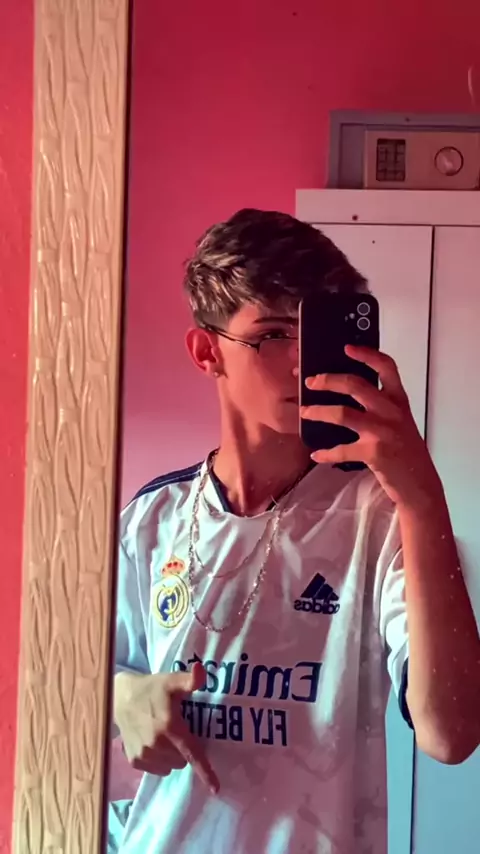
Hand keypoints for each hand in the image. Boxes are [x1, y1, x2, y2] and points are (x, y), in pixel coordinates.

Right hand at [114, 662, 218, 792]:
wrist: (121, 698)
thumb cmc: (151, 689)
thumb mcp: (171, 681)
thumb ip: (189, 680)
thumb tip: (202, 671)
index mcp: (170, 727)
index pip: (192, 754)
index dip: (205, 772)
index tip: (216, 789)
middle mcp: (157, 745)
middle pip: (182, 760)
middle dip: (183, 749)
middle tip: (177, 731)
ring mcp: (144, 755)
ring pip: (170, 766)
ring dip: (172, 756)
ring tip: (164, 736)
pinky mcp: (134, 760)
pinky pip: (156, 769)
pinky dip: (159, 760)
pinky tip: (153, 743)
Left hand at [300, 345, 440, 507]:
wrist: (418, 482)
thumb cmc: (404, 450)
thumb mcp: (398, 421)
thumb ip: (380, 405)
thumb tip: (345, 390)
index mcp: (398, 400)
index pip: (387, 367)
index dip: (367, 354)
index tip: (347, 347)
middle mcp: (391, 412)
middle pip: (356, 385)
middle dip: (328, 380)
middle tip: (311, 381)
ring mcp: (382, 431)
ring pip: (342, 413)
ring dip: (318, 411)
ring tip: (304, 412)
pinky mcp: (374, 453)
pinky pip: (342, 449)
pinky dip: (326, 452)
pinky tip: (316, 454)